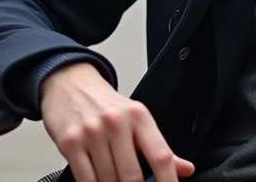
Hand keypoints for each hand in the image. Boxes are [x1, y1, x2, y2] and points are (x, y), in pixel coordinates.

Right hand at [40, 62, 194, 181]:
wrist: (70, 83)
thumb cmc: (105, 103)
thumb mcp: (136, 118)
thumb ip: (159, 146)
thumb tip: (186, 169)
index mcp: (138, 116)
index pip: (161, 156)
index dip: (168, 180)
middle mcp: (116, 122)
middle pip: (132, 175)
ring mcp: (92, 133)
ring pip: (108, 180)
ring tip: (114, 180)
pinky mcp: (70, 142)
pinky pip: (86, 179)